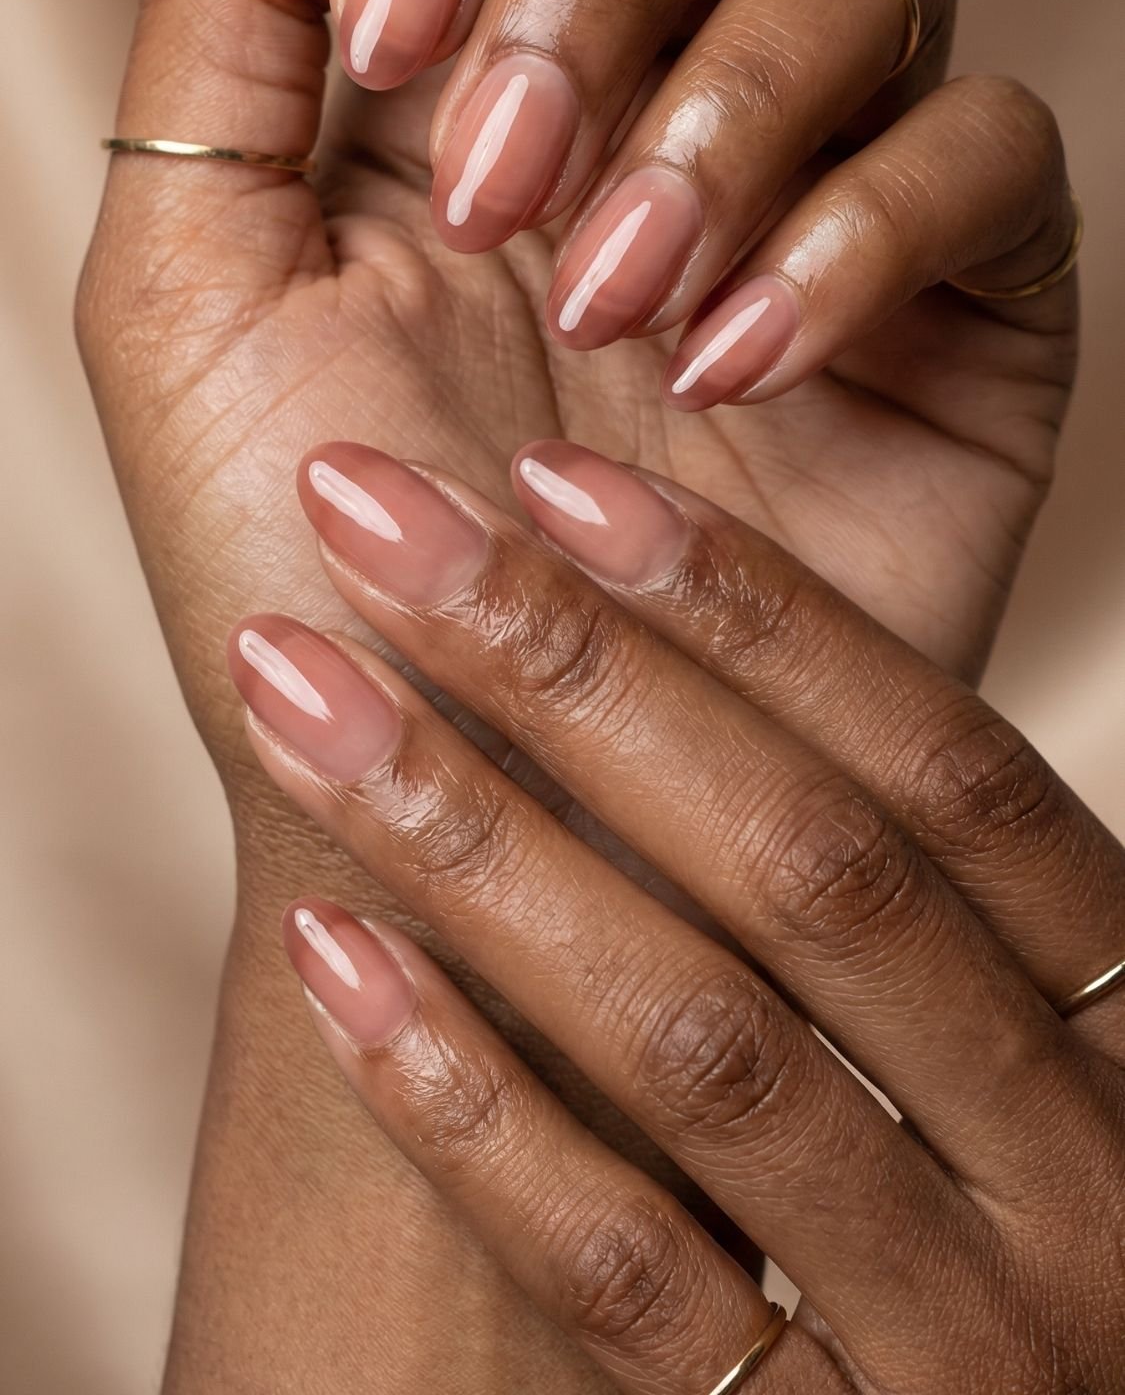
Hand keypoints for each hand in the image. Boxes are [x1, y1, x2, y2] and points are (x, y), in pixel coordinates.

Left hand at [78, 0, 1075, 839]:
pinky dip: (869, 221)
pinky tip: (741, 363)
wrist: (460, 814)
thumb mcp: (190, 267)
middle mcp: (646, 67)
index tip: (391, 48)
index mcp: (461, 37)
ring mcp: (813, 165)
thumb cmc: (310, 563)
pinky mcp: (958, 289)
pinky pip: (993, 139)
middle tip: (507, 193)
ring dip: (732, 102)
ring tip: (617, 308)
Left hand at [230, 438, 1124, 1394]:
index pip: (941, 766)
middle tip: (376, 522)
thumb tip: (690, 630)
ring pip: (698, 1043)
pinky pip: (629, 1277)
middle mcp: (1082, 1177)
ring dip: (478, 846)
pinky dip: (472, 1108)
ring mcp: (967, 1338)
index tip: (553, 478)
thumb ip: (919, 898)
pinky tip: (332, 960)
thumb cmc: (1014, 1238)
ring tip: (303, 693)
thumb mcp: (1036, 1056)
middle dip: (570, 668)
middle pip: (808, 867)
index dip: (751, 604)